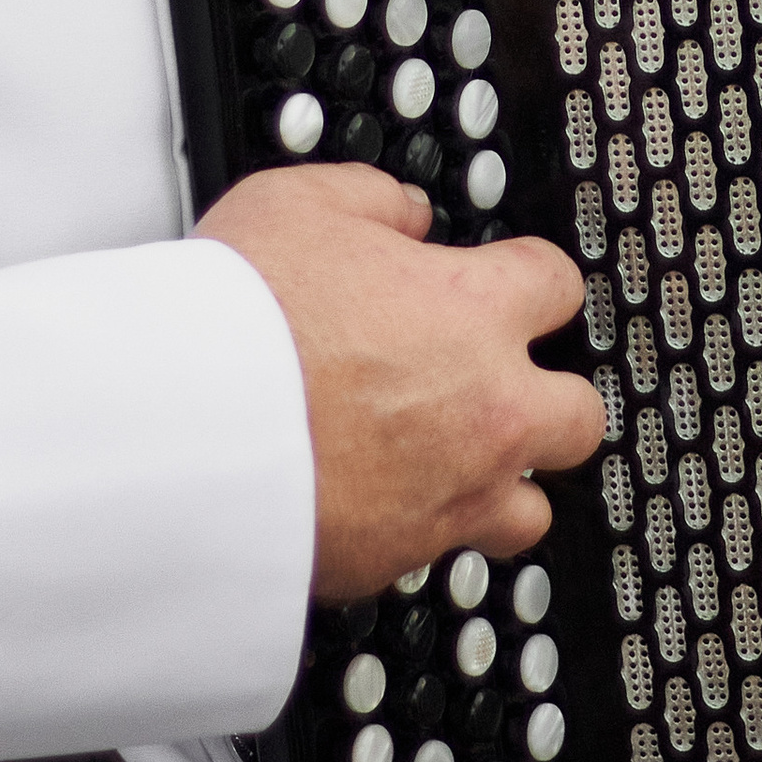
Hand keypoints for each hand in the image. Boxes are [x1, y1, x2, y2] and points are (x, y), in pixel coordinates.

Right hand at [199, 165, 600, 600]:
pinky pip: (435, 557)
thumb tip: (402, 215)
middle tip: (499, 388)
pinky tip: (374, 511)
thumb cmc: (237, 322)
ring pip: (529, 510)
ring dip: (502, 488)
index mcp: (473, 312)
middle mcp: (485, 409)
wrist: (181, 435)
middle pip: (579, 414)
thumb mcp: (296, 205)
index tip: (510, 289)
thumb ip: (371, 201)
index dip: (530, 282)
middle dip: (549, 401)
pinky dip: (415, 536)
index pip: (557, 286)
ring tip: (452, 469)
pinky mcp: (396, 559)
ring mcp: (449, 494)